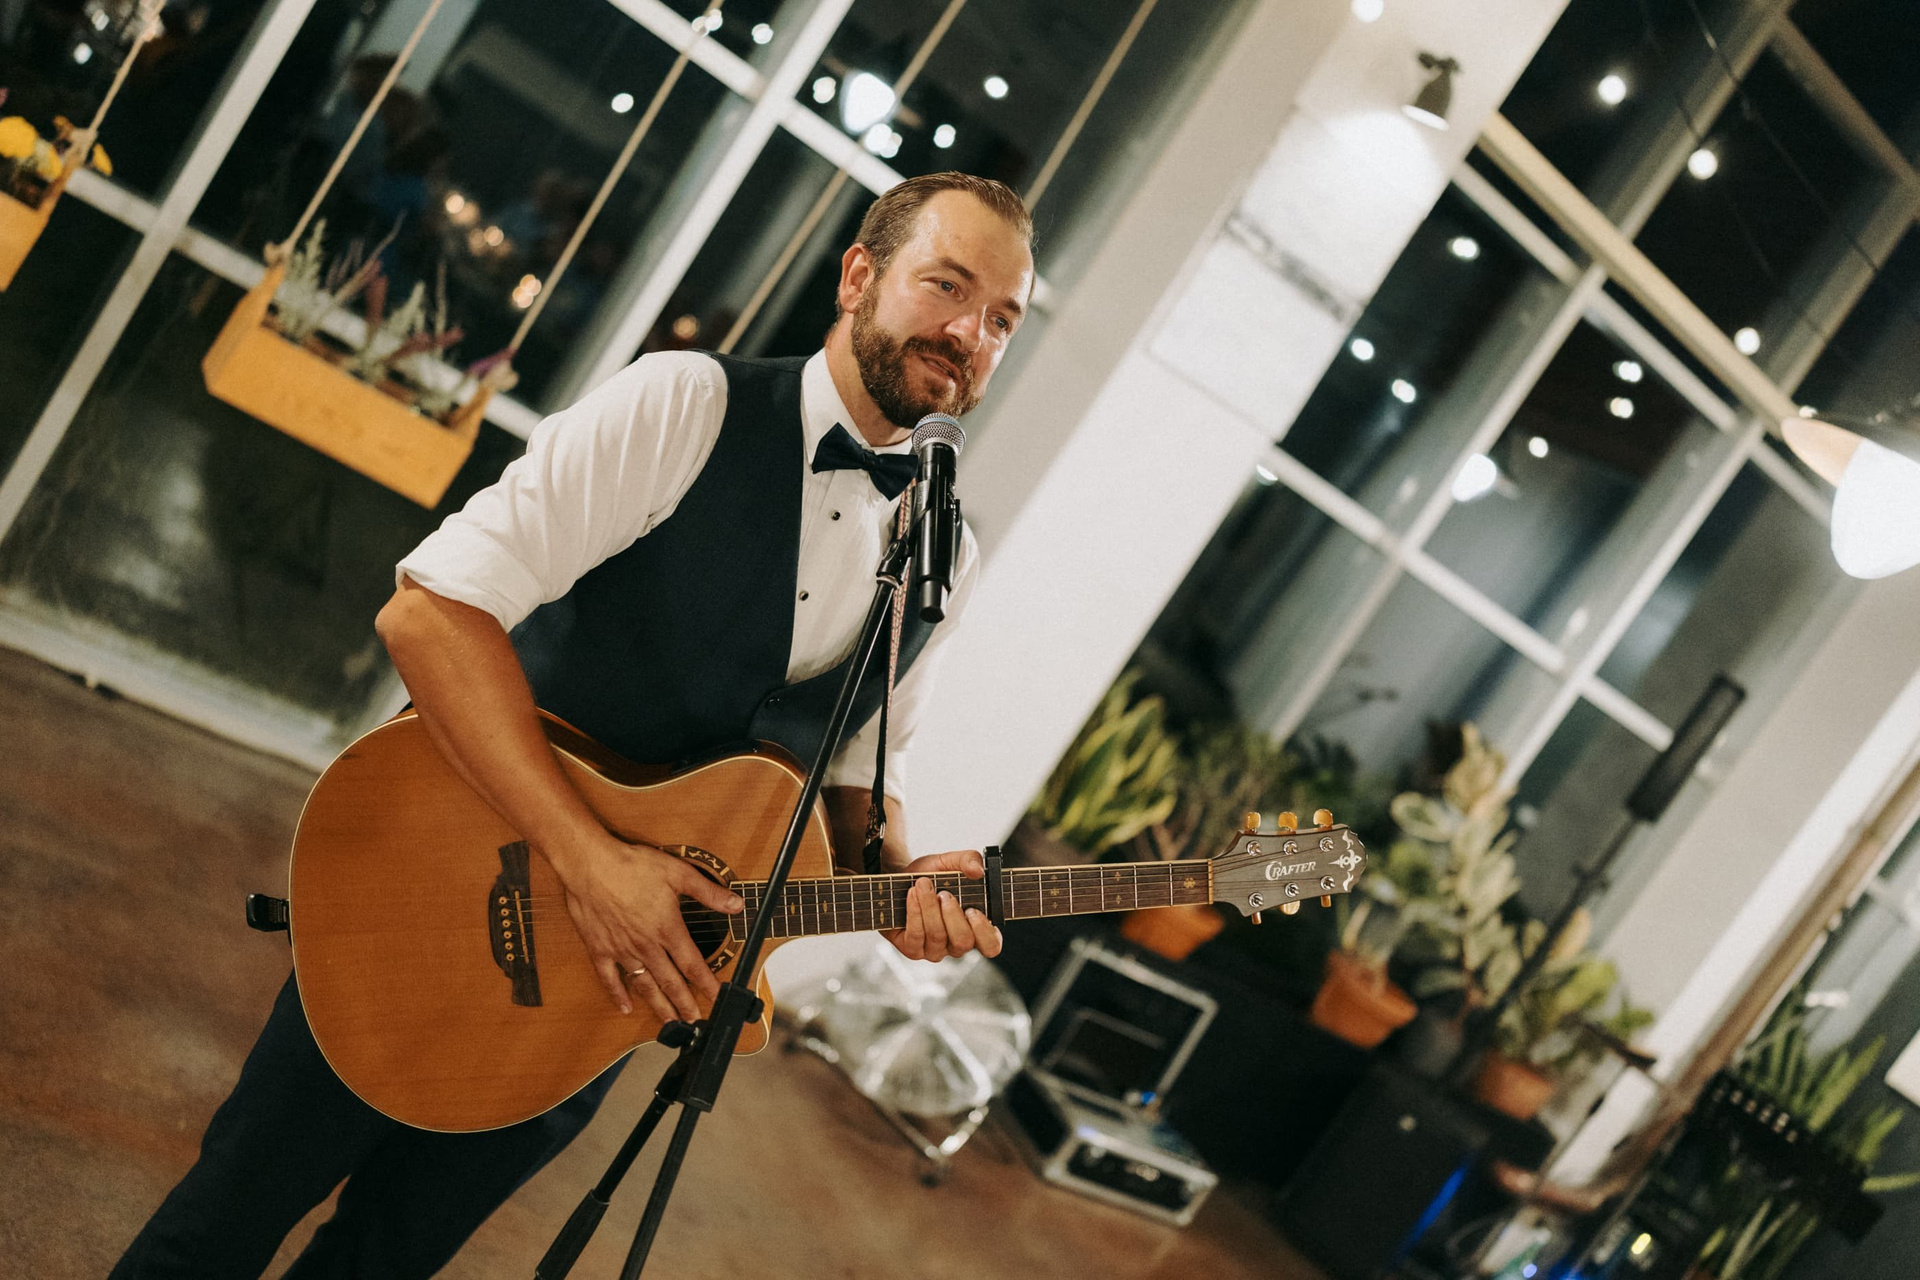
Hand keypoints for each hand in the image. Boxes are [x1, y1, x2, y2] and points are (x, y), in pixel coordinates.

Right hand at [543, 831, 743, 1020]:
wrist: (589, 864)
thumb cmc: (632, 865)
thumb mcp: (678, 873)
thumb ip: (709, 893)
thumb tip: (736, 904)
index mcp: (667, 928)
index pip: (692, 964)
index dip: (707, 984)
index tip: (718, 998)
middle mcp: (646, 945)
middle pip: (670, 982)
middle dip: (685, 1005)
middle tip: (696, 1022)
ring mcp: (622, 950)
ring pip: (644, 985)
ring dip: (659, 1006)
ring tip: (670, 1024)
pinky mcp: (599, 948)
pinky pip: (609, 978)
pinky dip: (617, 995)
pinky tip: (625, 1008)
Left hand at [883, 849, 1002, 961]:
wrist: (899, 878)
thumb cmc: (930, 875)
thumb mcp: (950, 861)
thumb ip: (969, 859)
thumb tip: (978, 871)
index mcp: (974, 926)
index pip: (991, 945)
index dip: (985, 932)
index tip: (973, 910)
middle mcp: (956, 942)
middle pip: (963, 942)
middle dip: (952, 915)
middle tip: (943, 893)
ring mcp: (935, 949)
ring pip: (937, 936)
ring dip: (929, 907)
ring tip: (922, 885)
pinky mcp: (913, 949)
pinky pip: (916, 936)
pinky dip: (914, 912)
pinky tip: (912, 895)